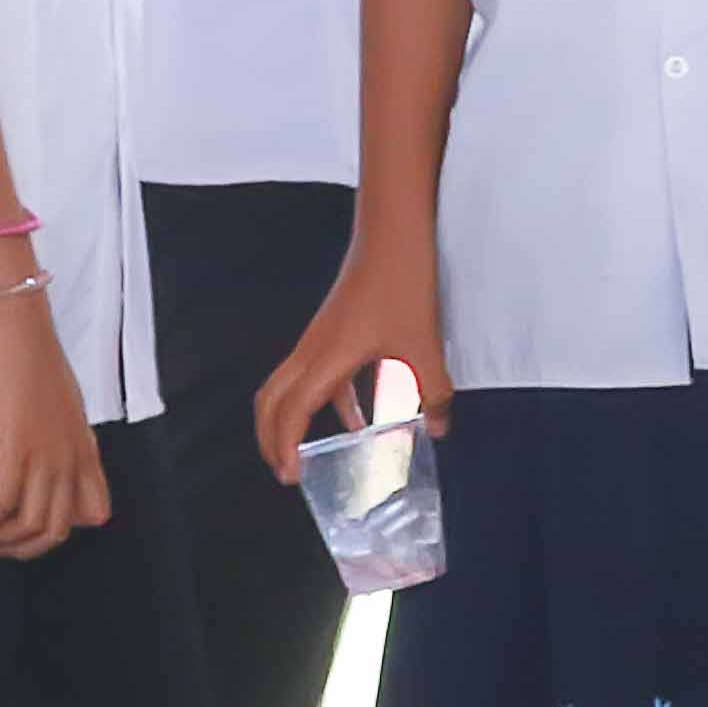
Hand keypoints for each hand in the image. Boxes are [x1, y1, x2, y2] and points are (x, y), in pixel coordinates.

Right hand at [0, 287, 108, 557]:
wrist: (19, 332)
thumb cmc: (34, 362)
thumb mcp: (64, 406)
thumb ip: (65, 437)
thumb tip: (55, 463)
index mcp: (84, 449)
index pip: (94, 512)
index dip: (66, 530)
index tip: (36, 530)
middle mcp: (69, 459)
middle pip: (57, 527)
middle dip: (27, 548)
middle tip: (3, 548)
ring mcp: (44, 456)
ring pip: (31, 523)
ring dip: (4, 540)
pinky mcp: (15, 449)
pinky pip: (4, 504)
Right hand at [255, 241, 450, 483]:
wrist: (394, 230)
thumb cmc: (403, 282)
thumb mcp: (425, 344)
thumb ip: (433, 392)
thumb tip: (438, 429)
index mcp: (327, 357)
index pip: (291, 411)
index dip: (285, 447)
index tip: (291, 477)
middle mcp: (312, 349)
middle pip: (270, 399)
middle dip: (269, 438)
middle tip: (285, 472)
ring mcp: (319, 337)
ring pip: (287, 385)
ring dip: (291, 419)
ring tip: (309, 454)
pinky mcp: (331, 329)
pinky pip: (315, 373)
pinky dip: (324, 400)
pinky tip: (356, 418)